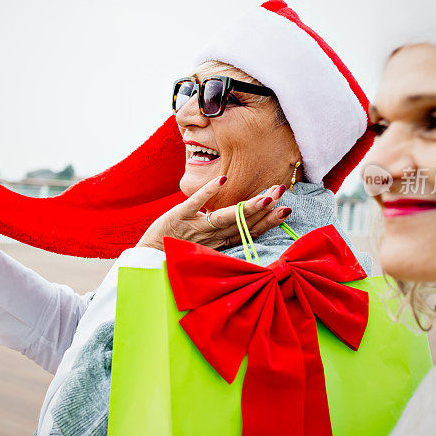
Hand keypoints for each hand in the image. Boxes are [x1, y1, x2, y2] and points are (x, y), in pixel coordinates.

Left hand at [136, 176, 291, 250]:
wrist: (148, 256)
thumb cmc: (179, 248)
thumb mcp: (205, 243)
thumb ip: (223, 232)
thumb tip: (243, 218)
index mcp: (219, 242)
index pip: (248, 232)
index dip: (267, 222)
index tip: (286, 209)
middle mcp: (211, 237)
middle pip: (242, 224)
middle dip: (264, 210)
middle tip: (282, 195)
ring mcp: (195, 226)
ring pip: (225, 217)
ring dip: (247, 207)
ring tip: (266, 196)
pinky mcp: (178, 217)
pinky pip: (195, 204)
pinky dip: (209, 192)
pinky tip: (223, 179)